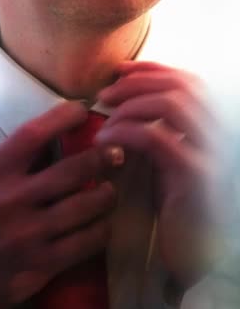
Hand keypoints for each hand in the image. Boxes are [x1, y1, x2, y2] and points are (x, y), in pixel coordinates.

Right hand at [0, 102, 116, 307]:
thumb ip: (4, 167)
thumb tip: (46, 145)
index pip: (31, 135)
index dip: (61, 117)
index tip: (80, 110)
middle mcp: (10, 201)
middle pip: (72, 169)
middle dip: (102, 157)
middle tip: (115, 154)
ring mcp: (28, 234)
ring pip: (86, 206)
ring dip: (106, 195)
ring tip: (109, 191)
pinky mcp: (41, 264)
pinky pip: (86, 242)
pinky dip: (101, 230)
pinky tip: (102, 225)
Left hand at [95, 61, 234, 286]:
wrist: (193, 253)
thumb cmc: (173, 208)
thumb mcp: (164, 162)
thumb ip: (153, 133)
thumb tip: (119, 106)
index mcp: (210, 128)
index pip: (187, 80)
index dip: (151, 68)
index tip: (118, 70)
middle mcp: (218, 134)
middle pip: (180, 85)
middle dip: (136, 82)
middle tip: (104, 95)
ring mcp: (210, 154)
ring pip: (172, 104)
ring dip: (129, 106)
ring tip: (103, 121)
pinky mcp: (194, 177)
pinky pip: (157, 138)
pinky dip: (125, 132)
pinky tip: (105, 141)